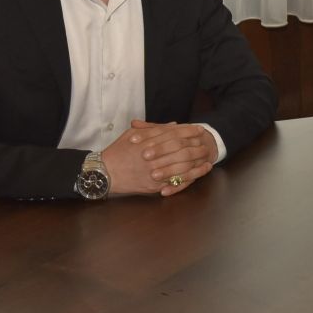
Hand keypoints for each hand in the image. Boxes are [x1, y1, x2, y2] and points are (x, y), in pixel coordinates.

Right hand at [101, 120, 215, 195]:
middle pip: (180, 149)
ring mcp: (154, 173)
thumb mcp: (133, 134)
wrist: (104, 173)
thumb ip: (153, 129)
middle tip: (207, 143)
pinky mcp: (153, 186)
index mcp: (148, 142)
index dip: (188, 131)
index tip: (199, 129)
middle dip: (195, 146)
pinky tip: (198, 174)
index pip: (173, 134)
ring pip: (181, 167)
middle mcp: (152, 157)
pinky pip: (175, 182)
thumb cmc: (117, 151)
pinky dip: (189, 178)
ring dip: (196, 162)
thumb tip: (174, 126)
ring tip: (207, 158)